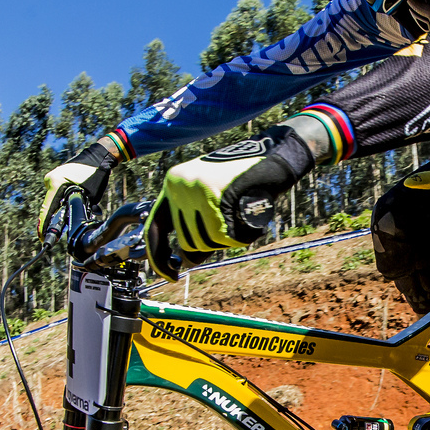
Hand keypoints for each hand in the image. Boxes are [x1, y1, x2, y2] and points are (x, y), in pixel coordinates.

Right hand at [38, 148, 114, 237]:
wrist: (98, 157)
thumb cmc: (95, 175)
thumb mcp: (88, 196)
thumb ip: (76, 208)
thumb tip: (70, 221)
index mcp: (56, 184)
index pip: (47, 209)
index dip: (44, 226)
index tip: (43, 237)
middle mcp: (50, 180)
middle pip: (48, 206)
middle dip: (51, 220)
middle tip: (53, 236)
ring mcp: (52, 177)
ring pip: (52, 200)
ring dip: (57, 211)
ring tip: (61, 223)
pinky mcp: (56, 177)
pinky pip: (56, 194)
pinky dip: (60, 202)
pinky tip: (67, 209)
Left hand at [143, 128, 313, 277]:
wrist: (275, 154)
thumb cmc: (248, 181)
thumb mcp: (215, 203)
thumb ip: (197, 228)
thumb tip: (185, 261)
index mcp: (173, 184)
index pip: (154, 229)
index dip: (159, 257)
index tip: (170, 275)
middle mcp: (177, 185)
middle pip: (186, 242)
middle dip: (211, 244)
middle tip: (232, 230)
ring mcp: (192, 188)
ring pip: (204, 242)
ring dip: (228, 239)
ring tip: (243, 216)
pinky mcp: (211, 195)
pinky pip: (222, 237)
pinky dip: (239, 237)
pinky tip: (249, 219)